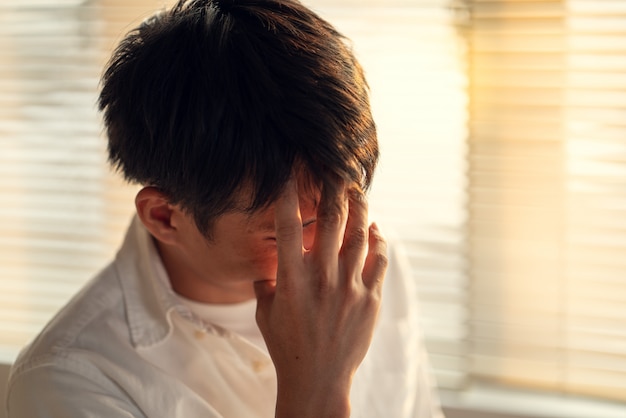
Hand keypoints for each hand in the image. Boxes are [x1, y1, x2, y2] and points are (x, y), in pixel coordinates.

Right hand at [254, 178, 387, 417]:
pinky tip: (374, 228)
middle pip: (331, 220)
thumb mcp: (265, 313)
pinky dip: (378, 240)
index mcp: (291, 279)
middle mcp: (322, 277)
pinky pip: (379, 260)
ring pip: (360, 234)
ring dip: (359, 207)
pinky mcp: (371, 298)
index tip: (290, 172)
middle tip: (335, 169)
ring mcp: (350, 287)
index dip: (288, 194)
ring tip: (357, 189)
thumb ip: (266, 284)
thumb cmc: (287, 347)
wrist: (318, 380)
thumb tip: (267, 267)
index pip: (288, 226)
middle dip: (333, 189)